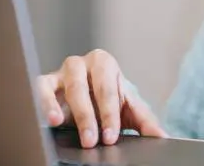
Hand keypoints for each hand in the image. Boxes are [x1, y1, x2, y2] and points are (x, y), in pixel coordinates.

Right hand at [37, 49, 166, 147]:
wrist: (90, 96)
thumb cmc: (109, 100)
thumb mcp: (128, 108)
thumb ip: (144, 121)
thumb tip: (162, 136)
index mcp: (105, 64)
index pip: (108, 89)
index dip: (110, 114)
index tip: (111, 136)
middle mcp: (83, 64)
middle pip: (86, 87)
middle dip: (89, 116)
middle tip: (93, 140)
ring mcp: (63, 72)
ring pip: (66, 87)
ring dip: (69, 111)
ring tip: (68, 128)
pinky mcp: (45, 82)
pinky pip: (41, 88)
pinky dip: (45, 103)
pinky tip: (51, 119)